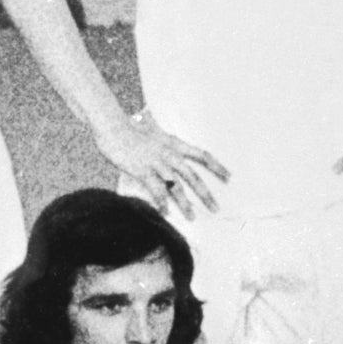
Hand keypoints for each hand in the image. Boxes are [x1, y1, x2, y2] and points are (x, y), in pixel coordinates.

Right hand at [95, 110, 228, 219]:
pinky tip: (166, 212)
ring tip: (192, 217)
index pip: (202, 155)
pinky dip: (162, 202)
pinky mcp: (142, 170)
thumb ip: (160, 140)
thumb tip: (166, 144)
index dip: (217, 166)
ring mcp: (156, 162)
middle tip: (215, 208)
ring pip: (176, 186)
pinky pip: (156, 189)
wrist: (113, 126)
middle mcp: (169, 154)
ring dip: (185, 203)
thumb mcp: (151, 130)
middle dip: (205, 194)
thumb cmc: (128, 127)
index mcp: (174, 143)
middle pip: (193, 176)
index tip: (229, 177)